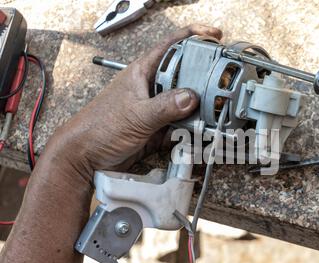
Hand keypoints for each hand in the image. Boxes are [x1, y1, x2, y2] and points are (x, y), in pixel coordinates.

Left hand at [42, 24, 222, 184]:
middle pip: (185, 77)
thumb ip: (165, 106)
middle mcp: (152, 88)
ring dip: (199, 112)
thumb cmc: (99, 128)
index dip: (195, 37)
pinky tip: (196, 136)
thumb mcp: (136, 115)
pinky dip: (190, 133)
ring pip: (186, 105)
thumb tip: (191, 97)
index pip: (172, 46)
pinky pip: (181, 128)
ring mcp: (156, 109)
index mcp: (143, 72)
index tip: (215, 37)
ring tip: (212, 117)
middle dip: (204, 82)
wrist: (86, 157)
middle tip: (221, 87)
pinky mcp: (158, 129)